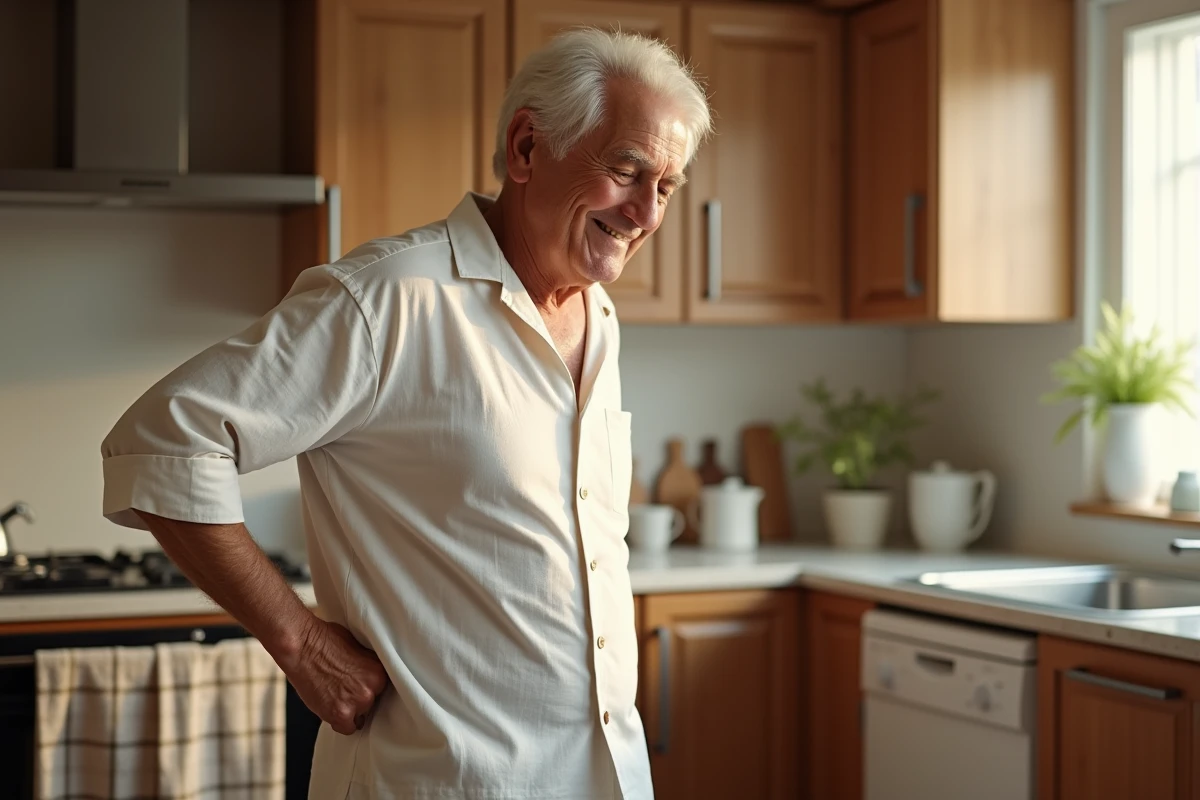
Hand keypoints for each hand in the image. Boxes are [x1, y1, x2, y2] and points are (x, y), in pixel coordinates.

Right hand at [283, 617, 388, 734]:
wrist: (301, 645)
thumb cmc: (325, 640)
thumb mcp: (358, 647)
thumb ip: (368, 665)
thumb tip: (369, 675)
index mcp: (379, 671)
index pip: (382, 688)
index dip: (369, 686)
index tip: (360, 685)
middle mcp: (372, 689)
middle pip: (372, 702)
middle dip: (359, 696)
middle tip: (344, 688)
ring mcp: (356, 703)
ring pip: (360, 716)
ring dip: (350, 709)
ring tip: (335, 695)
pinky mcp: (339, 714)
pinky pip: (348, 729)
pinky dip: (340, 722)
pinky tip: (332, 709)